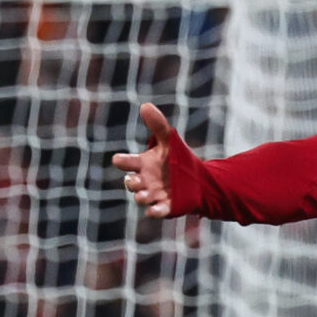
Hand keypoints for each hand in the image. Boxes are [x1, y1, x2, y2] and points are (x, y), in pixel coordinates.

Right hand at [110, 102, 177, 217]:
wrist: (198, 180)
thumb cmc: (177, 159)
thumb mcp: (169, 140)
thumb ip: (157, 125)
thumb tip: (145, 105)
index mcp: (142, 164)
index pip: (126, 162)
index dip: (122, 161)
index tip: (119, 160)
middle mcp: (144, 181)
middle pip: (131, 182)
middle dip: (132, 182)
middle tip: (138, 179)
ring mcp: (154, 195)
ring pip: (141, 198)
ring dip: (141, 197)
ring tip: (145, 195)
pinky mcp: (166, 207)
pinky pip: (156, 211)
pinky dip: (154, 211)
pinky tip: (155, 210)